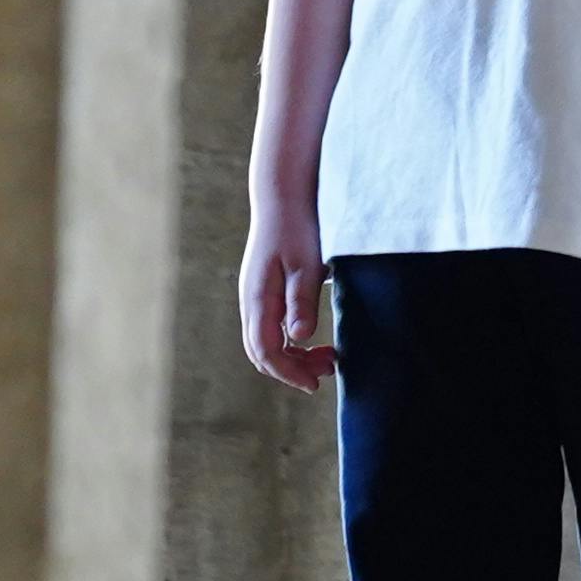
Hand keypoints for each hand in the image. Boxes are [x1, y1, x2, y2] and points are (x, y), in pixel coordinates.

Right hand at [238, 196, 335, 391]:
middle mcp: (251, 301)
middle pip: (262, 352)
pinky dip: (291, 341)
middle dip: (293, 369)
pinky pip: (272, 328)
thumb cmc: (298, 227)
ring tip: (328, 357)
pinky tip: (313, 339)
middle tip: (329, 369)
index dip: (289, 373)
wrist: (284, 196)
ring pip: (266, 342)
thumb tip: (299, 338)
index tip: (316, 384)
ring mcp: (256, 296)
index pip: (266, 351)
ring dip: (293, 356)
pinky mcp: (265, 290)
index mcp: (258, 298)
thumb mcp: (307, 264)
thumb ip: (302, 300)